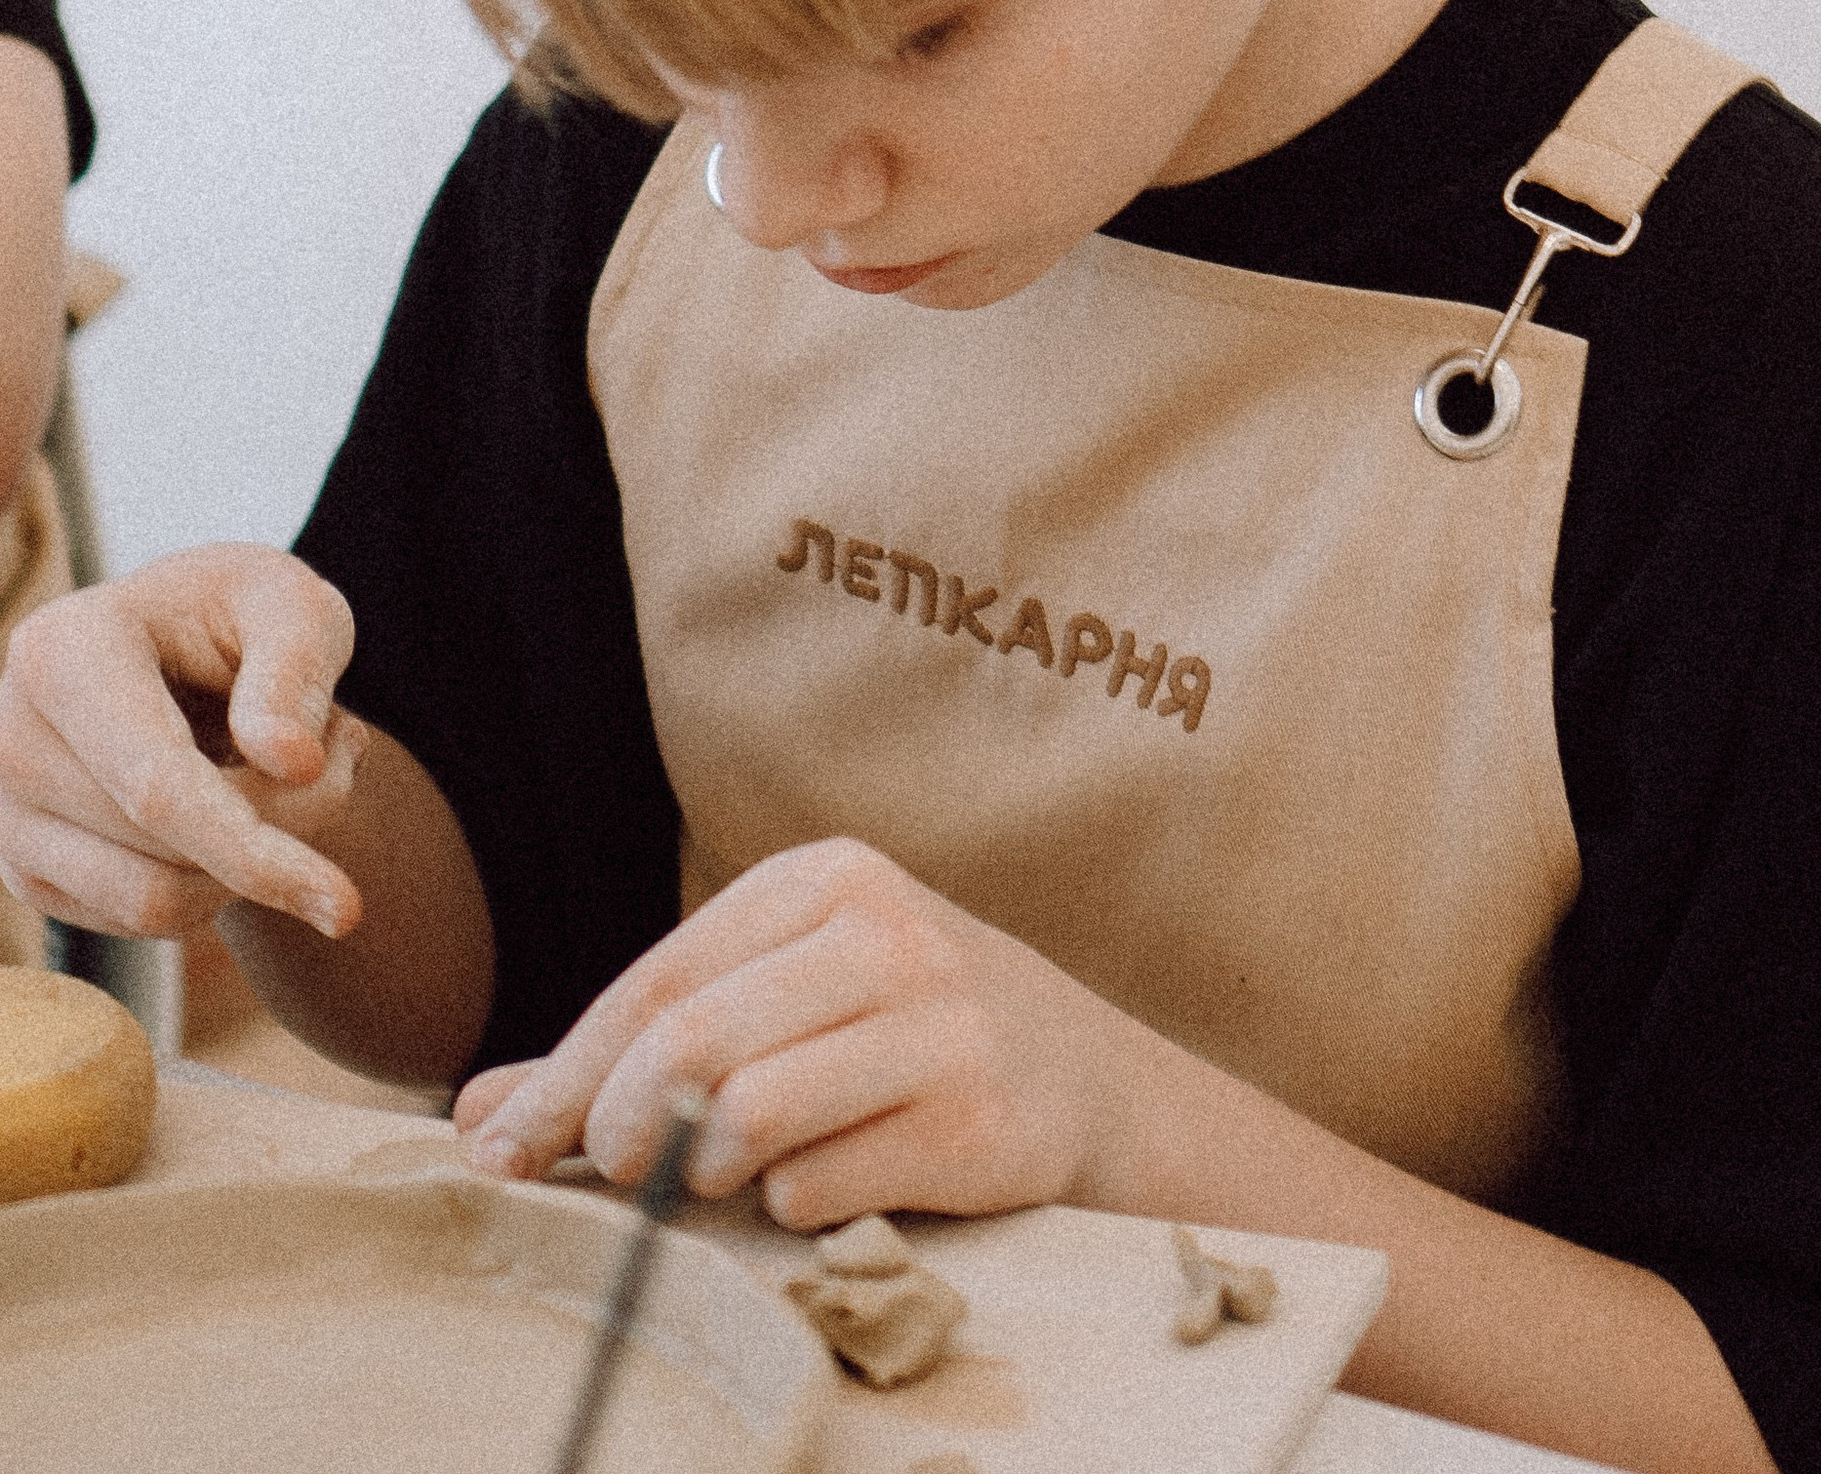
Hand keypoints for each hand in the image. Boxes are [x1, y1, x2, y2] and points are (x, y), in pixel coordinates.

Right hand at [0, 544, 364, 940]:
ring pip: (154, 902)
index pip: (158, 786)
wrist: (181, 648)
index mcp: (63, 653)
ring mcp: (10, 817)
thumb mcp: (292, 603)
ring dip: (252, 859)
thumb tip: (290, 763)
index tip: (348, 907)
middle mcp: (12, 740)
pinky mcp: (31, 873)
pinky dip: (215, 879)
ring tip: (292, 772)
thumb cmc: (241, 617)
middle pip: (168, 849)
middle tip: (343, 753)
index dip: (255, 848)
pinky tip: (235, 806)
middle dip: (285, 825)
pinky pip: (143, 920)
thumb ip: (297, 668)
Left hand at [453, 837, 1147, 1230]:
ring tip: (724, 1174)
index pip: (658, 979)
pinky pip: (820, 1186)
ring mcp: (938, 1022)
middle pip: (691, 1045)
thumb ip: (635, 1047)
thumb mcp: (779, 996)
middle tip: (611, 1174)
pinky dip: (792, 1205)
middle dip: (622, 1130)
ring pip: (749, 1118)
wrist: (1083, 1074)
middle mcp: (884, 931)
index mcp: (823, 878)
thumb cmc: (895, 1032)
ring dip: (708, 1173)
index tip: (497, 1150)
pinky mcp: (976, 1118)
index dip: (566, 1074)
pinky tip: (821, 1182)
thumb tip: (474, 1109)